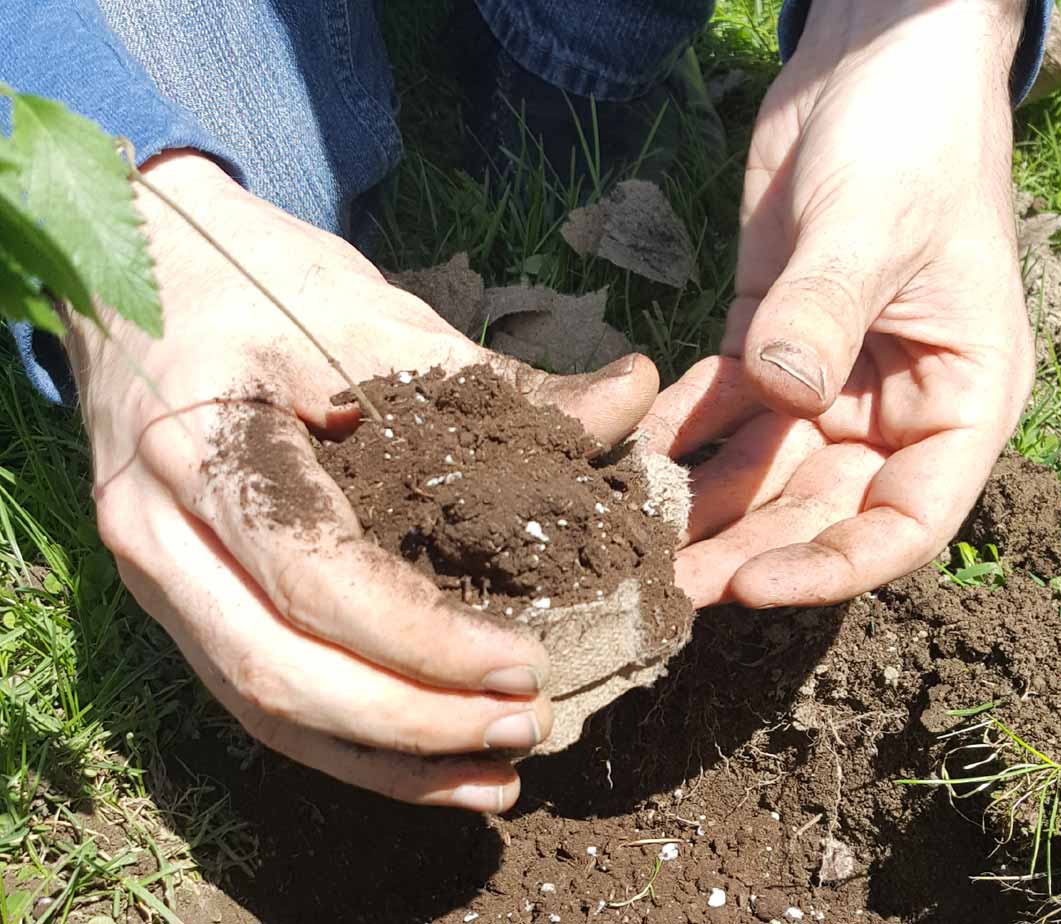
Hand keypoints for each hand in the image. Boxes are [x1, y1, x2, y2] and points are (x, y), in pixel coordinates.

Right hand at [68, 151, 658, 808]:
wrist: (148, 269)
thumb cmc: (265, 281)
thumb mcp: (381, 315)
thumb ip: (503, 379)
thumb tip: (633, 396)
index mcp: (204, 443)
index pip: (315, 575)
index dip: (423, 639)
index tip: (526, 664)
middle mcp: (158, 526)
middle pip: (276, 671)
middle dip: (411, 719)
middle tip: (528, 721)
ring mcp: (156, 572)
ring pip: (261, 706)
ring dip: (384, 756)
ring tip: (498, 768)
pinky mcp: (179, 598)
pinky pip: (254, 699)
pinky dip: (347, 747)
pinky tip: (433, 770)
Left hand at [644, 0, 1033, 607]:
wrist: (875, 62)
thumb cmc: (916, 138)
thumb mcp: (875, 224)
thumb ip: (826, 311)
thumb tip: (782, 394)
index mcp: (963, 398)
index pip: (910, 521)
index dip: (835, 567)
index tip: (754, 584)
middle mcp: (898, 404)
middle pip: (823, 507)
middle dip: (750, 547)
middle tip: (667, 588)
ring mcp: (830, 376)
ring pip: (766, 468)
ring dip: (705, 502)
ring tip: (634, 540)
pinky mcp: (770, 338)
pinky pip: (723, 404)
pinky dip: (682, 427)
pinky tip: (631, 449)